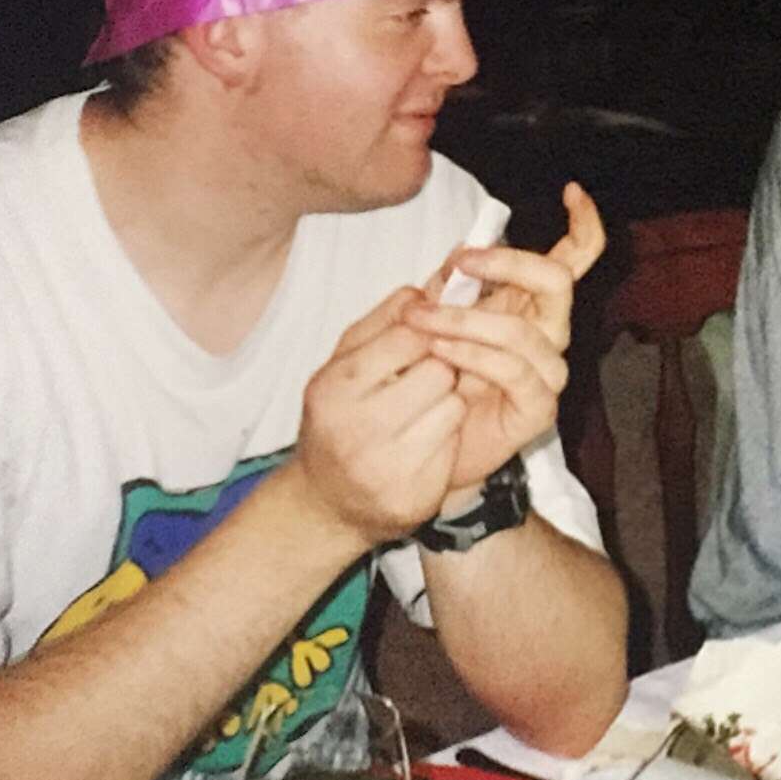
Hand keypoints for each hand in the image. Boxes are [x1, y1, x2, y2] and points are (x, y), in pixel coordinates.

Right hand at [293, 287, 465, 547]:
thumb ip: (390, 317)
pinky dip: (448, 439)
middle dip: (441, 370)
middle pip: (438, 371)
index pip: (410, 334)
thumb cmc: (341, 417)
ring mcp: (384, 466)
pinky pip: (455, 447)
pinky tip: (425, 445)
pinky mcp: (412, 496)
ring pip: (454, 408)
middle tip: (425, 380)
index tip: (430, 336)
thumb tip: (439, 279)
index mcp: (335, 386)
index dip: (431, 330)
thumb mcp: (348, 360)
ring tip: (423, 413)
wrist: (325, 500)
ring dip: (449, 404)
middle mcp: (355, 427)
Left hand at [407, 184, 607, 494]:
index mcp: (530, 303)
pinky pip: (516, 371)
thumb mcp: (431, 319)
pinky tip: (442, 353)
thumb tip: (457, 253)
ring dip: (468, 318)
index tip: (572, 192)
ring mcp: (546, 370)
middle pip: (557, 281)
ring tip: (423, 320)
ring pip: (527, 329)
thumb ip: (448, 287)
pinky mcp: (538, 407)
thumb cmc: (429, 378)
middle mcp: (546, 332)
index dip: (583, 225)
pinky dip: (475, 356)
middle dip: (509, 264)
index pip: (574, 258)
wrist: (418, 445)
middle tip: (460, 263)